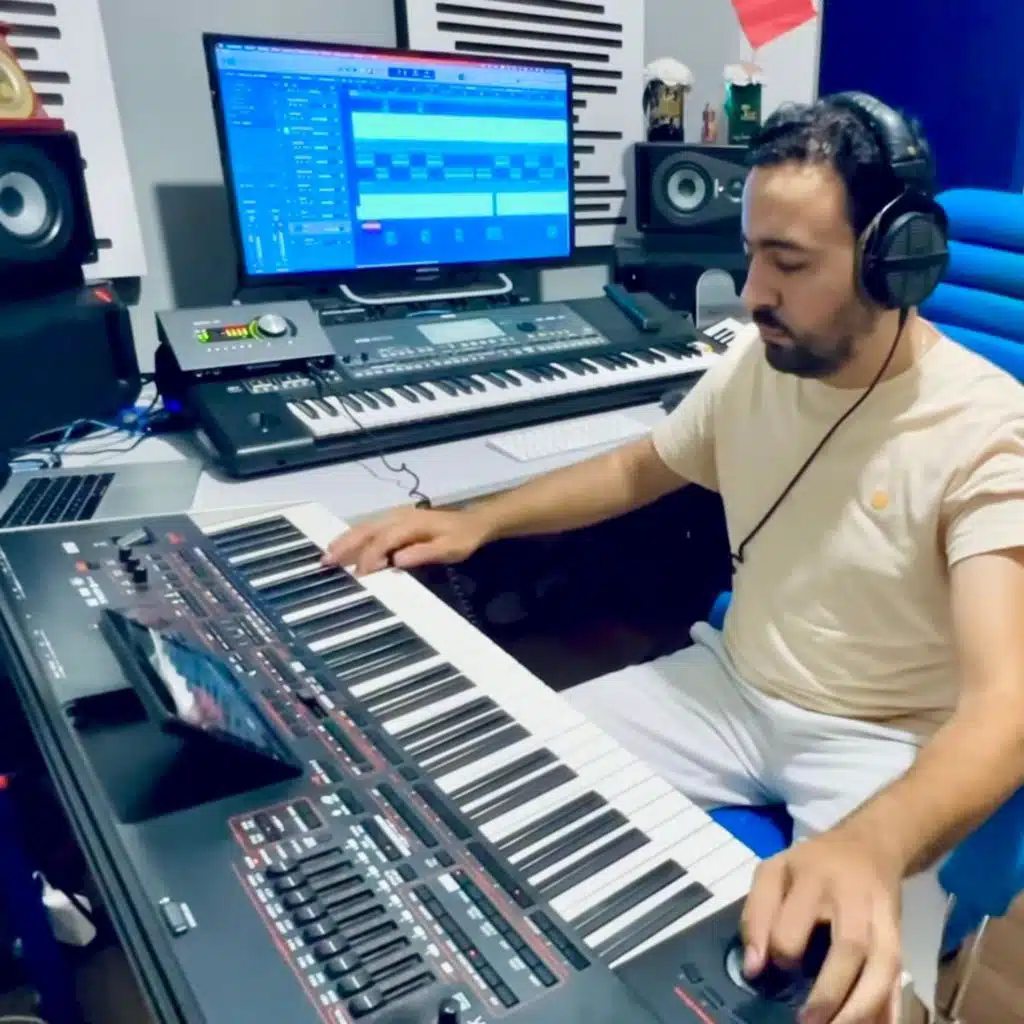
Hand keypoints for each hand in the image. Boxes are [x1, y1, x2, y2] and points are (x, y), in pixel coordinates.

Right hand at [322, 506, 492, 575]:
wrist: (473, 522)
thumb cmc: (462, 538)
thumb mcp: (449, 549)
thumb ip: (423, 554)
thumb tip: (396, 561)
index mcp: (411, 524)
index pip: (384, 541)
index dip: (370, 557)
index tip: (359, 575)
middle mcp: (399, 516)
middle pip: (367, 530)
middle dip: (346, 545)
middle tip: (326, 561)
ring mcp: (396, 516)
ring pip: (365, 527)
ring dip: (346, 539)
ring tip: (327, 554)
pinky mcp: (396, 520)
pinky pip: (371, 527)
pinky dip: (355, 536)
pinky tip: (345, 545)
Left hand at [741, 827, 903, 1023]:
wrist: (869, 847)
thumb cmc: (811, 865)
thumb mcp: (774, 872)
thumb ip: (756, 915)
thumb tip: (753, 968)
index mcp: (813, 877)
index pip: (796, 919)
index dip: (782, 950)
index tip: (768, 973)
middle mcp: (854, 898)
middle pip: (851, 946)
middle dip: (830, 993)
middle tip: (806, 1023)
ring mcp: (884, 920)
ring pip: (884, 967)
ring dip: (862, 1008)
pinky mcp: (901, 939)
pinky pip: (899, 980)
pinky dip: (890, 1009)